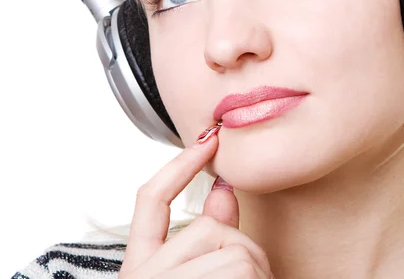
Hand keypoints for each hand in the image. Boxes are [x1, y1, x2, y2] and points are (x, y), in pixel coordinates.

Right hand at [118, 125, 274, 277]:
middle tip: (247, 277)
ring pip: (231, 246)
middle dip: (239, 248)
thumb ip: (212, 233)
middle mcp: (143, 274)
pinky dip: (259, 277)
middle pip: (207, 226)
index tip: (206, 141)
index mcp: (142, 265)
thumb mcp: (201, 271)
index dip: (180, 166)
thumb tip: (222, 191)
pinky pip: (240, 263)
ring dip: (254, 269)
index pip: (151, 199)